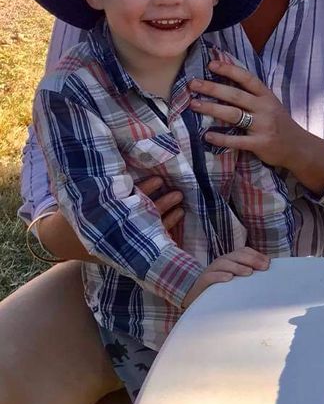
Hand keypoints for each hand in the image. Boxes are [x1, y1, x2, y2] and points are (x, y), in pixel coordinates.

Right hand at [35, 176, 184, 261]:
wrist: (62, 239)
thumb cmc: (76, 209)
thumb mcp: (82, 194)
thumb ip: (100, 179)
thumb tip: (120, 153)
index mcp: (100, 212)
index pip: (127, 199)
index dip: (145, 189)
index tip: (159, 179)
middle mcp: (111, 227)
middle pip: (141, 216)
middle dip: (161, 204)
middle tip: (178, 193)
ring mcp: (118, 241)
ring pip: (148, 231)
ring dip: (167, 218)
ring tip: (181, 206)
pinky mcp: (123, 250)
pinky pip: (148, 244)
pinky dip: (163, 234)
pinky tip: (175, 223)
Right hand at [182, 246, 269, 308]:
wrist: (195, 298)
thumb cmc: (220, 289)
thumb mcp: (235, 280)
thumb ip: (247, 274)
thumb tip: (267, 272)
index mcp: (230, 260)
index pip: (243, 251)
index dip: (256, 255)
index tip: (268, 263)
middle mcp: (221, 262)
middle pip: (236, 255)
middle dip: (251, 259)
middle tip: (264, 267)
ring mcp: (210, 270)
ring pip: (223, 263)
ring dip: (237, 267)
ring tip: (249, 272)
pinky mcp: (201, 282)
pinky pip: (210, 276)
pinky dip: (219, 276)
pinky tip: (229, 279)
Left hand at [188, 60, 299, 166]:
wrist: (298, 147)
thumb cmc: (279, 123)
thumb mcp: (270, 105)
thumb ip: (252, 96)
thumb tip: (225, 83)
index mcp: (266, 96)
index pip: (247, 79)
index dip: (229, 70)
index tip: (211, 65)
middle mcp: (265, 108)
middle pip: (235, 95)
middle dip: (213, 88)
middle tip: (193, 84)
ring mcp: (262, 126)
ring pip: (233, 115)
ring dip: (211, 109)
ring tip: (194, 104)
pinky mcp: (259, 143)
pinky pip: (237, 140)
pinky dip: (221, 138)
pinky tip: (207, 136)